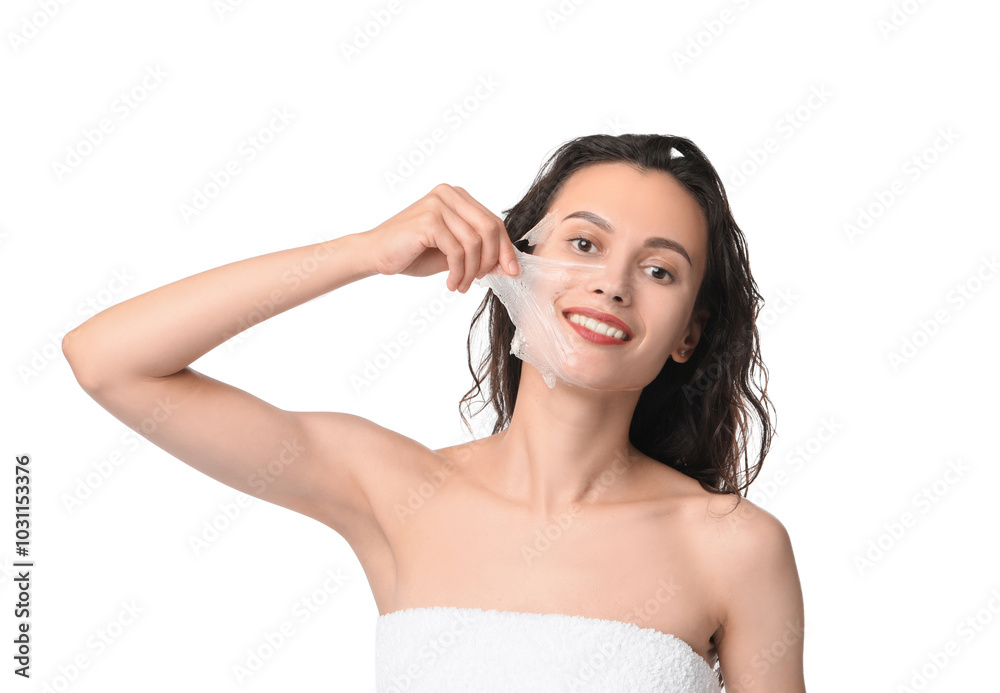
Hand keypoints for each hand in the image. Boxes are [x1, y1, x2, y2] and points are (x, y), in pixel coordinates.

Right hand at [362, 184, 519, 291]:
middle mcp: (448, 194)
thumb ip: (479, 254)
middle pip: (489, 228)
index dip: (505, 248)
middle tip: (483, 280)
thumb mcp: (453, 253)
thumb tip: (508, 266)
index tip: (510, 271)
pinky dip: (458, 272)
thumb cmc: (411, 253)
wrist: (374, 254)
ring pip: (474, 242)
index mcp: (457, 196)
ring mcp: (438, 204)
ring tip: (461, 285)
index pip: (493, 221)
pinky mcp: (429, 219)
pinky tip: (451, 283)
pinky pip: (457, 251)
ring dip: (472, 271)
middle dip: (492, 259)